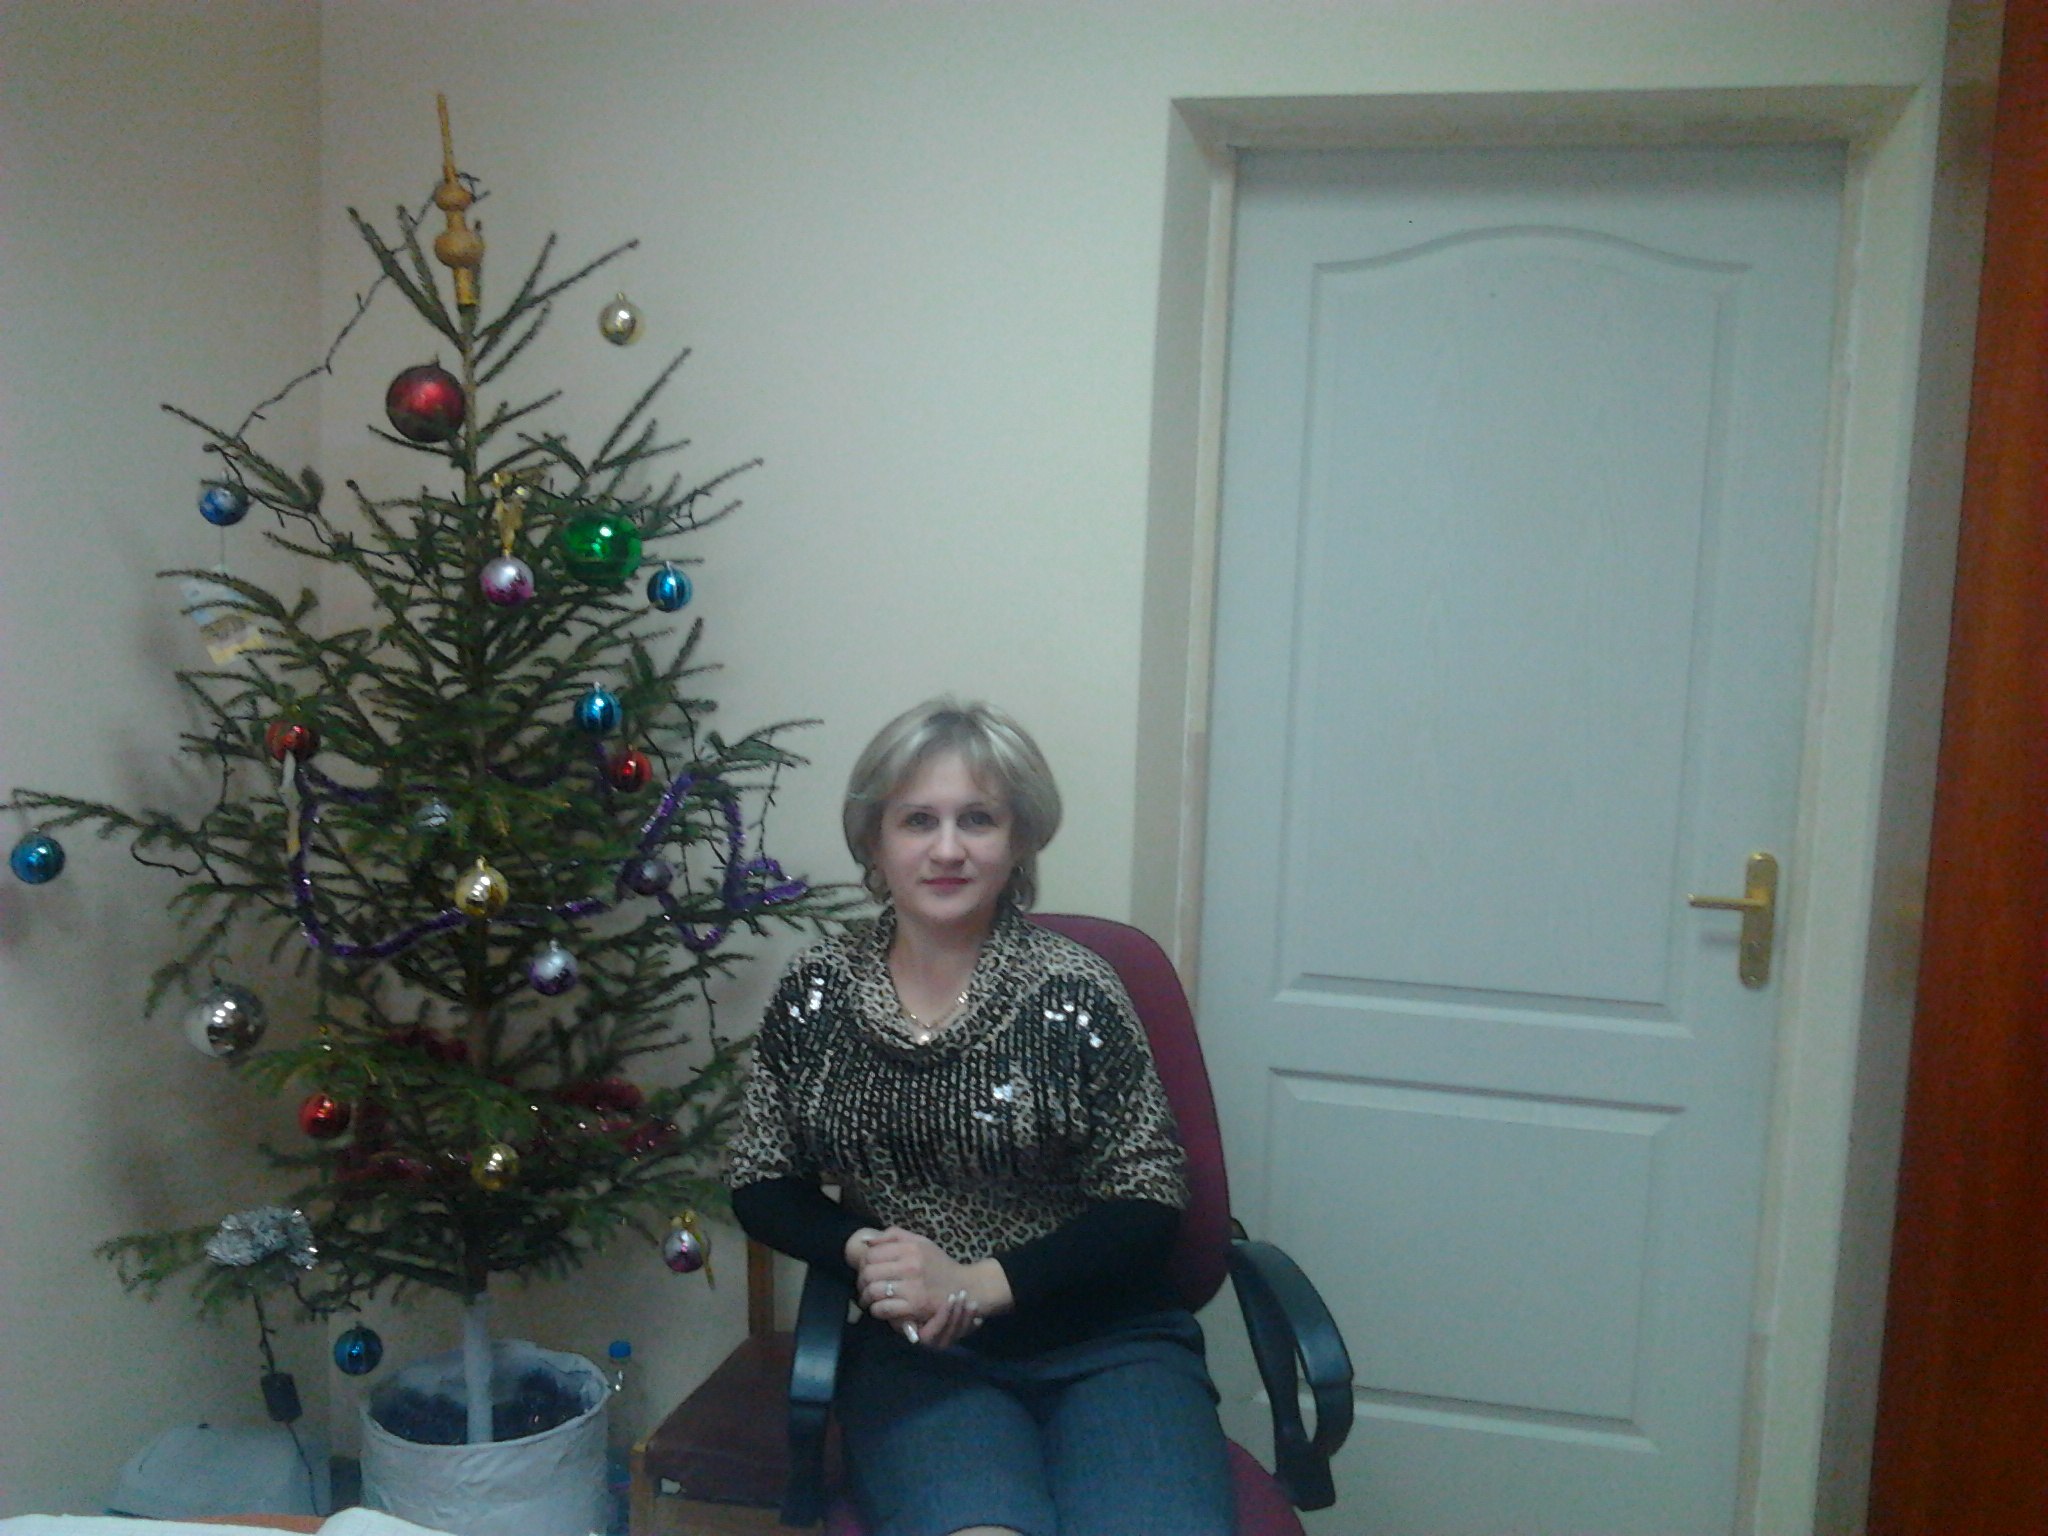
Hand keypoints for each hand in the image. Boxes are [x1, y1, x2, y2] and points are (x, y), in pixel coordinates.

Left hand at [853, 1227, 1006, 1345]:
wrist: (965, 1288)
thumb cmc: (939, 1265)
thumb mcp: (921, 1242)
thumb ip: (894, 1236)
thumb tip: (866, 1242)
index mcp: (911, 1248)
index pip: (871, 1254)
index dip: (862, 1263)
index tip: (864, 1271)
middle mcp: (910, 1265)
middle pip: (869, 1273)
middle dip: (860, 1282)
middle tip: (863, 1288)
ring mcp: (912, 1287)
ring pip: (873, 1291)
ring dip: (865, 1298)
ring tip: (867, 1300)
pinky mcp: (915, 1306)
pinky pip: (884, 1308)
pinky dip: (876, 1310)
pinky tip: (879, 1309)